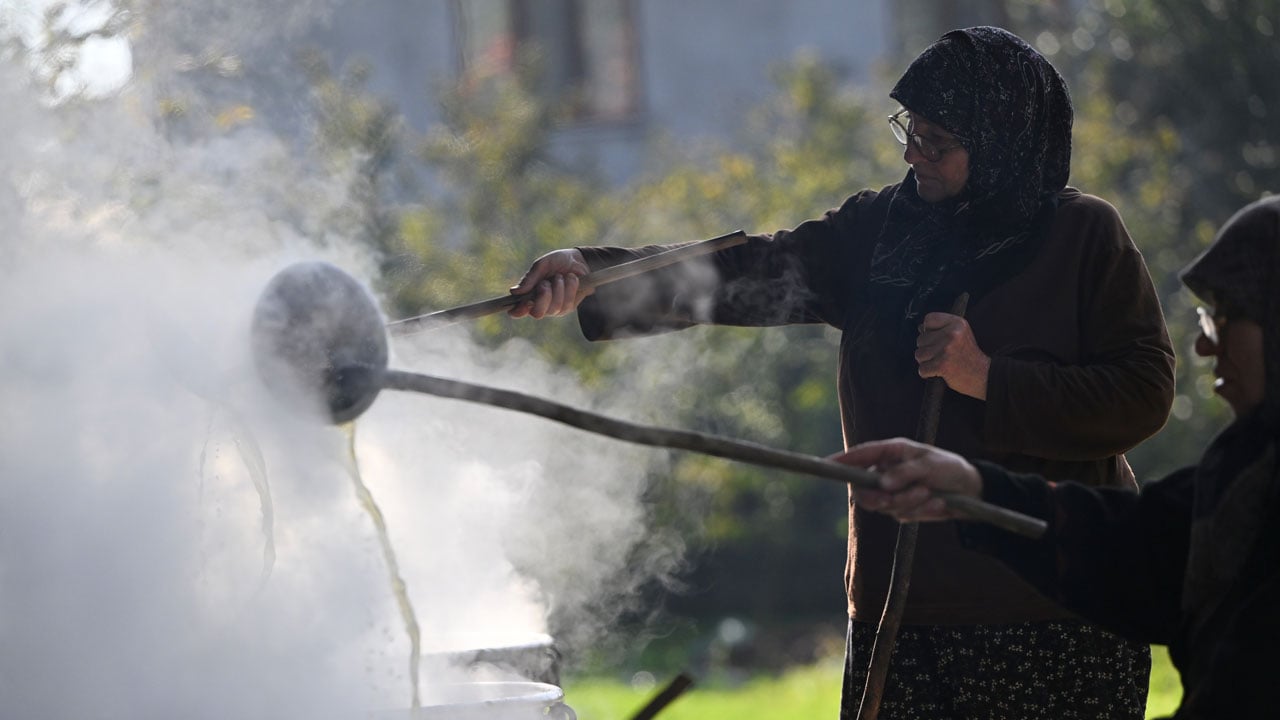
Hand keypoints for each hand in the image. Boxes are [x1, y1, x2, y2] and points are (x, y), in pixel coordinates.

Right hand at [507, 249, 591, 318]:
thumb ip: (529, 278)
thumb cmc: (556, 262)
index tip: (526, 302)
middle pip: (537, 313)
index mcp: (527, 295)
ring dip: (558, 288)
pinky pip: (567, 302)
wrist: (579, 260)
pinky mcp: (569, 307)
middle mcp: (539, 305)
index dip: (518, 311)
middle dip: (543, 297)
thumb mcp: (542, 265)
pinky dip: (569, 287)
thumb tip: (515, 292)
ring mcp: (554, 308)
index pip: (516, 311)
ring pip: (554, 308)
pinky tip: (571, 278)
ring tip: (559, 276)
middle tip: (545, 282)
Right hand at [829, 438, 981, 521]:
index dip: (842, 460)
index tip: (827, 464)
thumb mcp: (929, 465)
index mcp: (890, 452)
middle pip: (864, 489)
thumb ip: (904, 473)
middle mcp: (887, 471)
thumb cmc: (948, 468)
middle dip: (877, 497)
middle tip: (891, 499)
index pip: (860, 455)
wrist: (969, 490)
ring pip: (885, 505)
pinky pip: (901, 515)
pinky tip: (937, 502)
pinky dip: (920, 511)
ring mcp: (893, 491)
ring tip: (929, 493)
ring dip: (908, 502)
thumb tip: (881, 484)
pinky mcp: (903, 508)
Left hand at [915, 312, 989, 399]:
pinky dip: (927, 373)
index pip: (928, 319)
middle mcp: (951, 334)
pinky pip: (922, 369)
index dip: (928, 330)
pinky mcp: (942, 365)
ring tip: (940, 363)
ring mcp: (946, 350)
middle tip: (941, 355)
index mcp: (956, 323)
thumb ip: (942, 328)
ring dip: (926, 362)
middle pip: (921, 339)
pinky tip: (938, 372)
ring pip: (919, 354)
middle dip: (927, 349)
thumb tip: (920, 328)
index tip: (936, 339)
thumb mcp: (961, 333)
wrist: (983, 375)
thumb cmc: (968, 355)